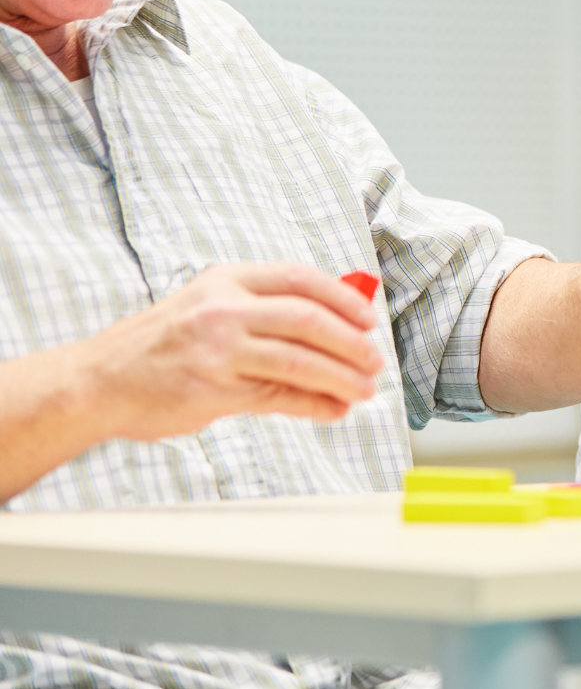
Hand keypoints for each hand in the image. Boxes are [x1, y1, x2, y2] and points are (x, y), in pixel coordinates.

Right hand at [80, 262, 383, 440]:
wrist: (98, 381)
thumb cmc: (162, 343)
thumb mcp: (210, 305)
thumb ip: (264, 310)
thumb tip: (331, 323)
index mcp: (228, 279)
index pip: (301, 279)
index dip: (343, 298)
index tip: (368, 318)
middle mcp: (225, 308)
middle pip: (308, 319)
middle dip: (351, 341)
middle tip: (374, 359)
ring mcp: (218, 348)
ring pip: (299, 359)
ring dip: (340, 377)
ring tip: (363, 389)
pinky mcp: (213, 388)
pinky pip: (278, 396)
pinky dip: (313, 404)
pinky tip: (333, 409)